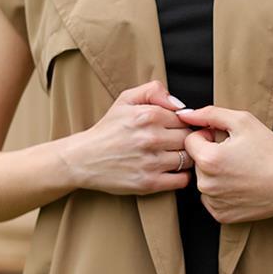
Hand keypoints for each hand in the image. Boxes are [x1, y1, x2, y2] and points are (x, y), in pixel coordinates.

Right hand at [66, 80, 197, 195]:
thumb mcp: (125, 100)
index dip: (183, 124)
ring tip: (173, 157)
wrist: (83, 158)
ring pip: (189, 159)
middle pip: (189, 138)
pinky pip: (182, 180)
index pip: (184, 119)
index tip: (174, 130)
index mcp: (147, 115)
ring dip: (185, 158)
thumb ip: (153, 91)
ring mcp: (151, 161)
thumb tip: (180, 105)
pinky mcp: (149, 182)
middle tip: (175, 144)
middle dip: (186, 141)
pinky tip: (171, 171)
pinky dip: (182, 176)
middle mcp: (150, 138)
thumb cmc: (108, 130)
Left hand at [176, 104, 272, 222]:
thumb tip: (185, 115)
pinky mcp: (222, 215)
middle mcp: (207, 184)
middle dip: (211, 155)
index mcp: (208, 159)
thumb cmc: (271, 151)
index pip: (190, 140)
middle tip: (237, 155)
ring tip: (241, 170)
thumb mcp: (242, 121)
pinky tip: (241, 185)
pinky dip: (222, 192)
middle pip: (196, 162)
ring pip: (204, 181)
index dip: (208, 135)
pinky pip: (212, 199)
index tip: (226, 139)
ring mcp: (214, 202)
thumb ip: (210, 114)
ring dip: (216, 174)